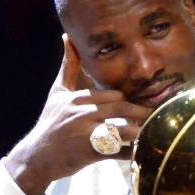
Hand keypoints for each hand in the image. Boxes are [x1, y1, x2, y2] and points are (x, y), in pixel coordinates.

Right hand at [6, 34, 152, 194]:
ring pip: (122, 128)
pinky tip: (142, 153)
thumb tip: (68, 37)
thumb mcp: (57, 93)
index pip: (113, 94)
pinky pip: (117, 152)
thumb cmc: (50, 123)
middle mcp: (82, 113)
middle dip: (141, 111)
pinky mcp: (89, 153)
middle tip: (157, 115)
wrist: (36, 157)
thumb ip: (68, 66)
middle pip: (121, 107)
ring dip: (140, 130)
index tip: (142, 104)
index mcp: (78, 98)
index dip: (129, 100)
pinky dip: (131, 152)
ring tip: (154, 131)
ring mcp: (86, 133)